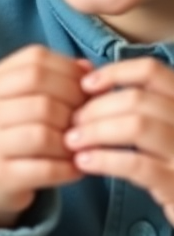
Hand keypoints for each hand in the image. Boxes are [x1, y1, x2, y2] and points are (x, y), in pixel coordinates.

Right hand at [0, 45, 90, 227]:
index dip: (69, 71)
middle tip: (89, 119)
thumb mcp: (14, 97)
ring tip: (81, 144)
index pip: (34, 62)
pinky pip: (46, 169)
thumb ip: (48, 79)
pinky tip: (75, 166)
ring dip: (73, 141)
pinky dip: (69, 168)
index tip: (87, 86)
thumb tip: (89, 70)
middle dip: (76, 109)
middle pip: (43, 100)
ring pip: (44, 135)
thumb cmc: (5, 129)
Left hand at [66, 58, 173, 224]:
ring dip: (95, 131)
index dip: (114, 72)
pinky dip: (104, 159)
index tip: (85, 85)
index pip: (151, 71)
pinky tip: (83, 161)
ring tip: (72, 140)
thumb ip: (133, 101)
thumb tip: (85, 73)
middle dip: (96, 107)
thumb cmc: (166, 160)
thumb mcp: (158, 125)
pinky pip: (137, 165)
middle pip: (137, 99)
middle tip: (72, 120)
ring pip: (137, 126)